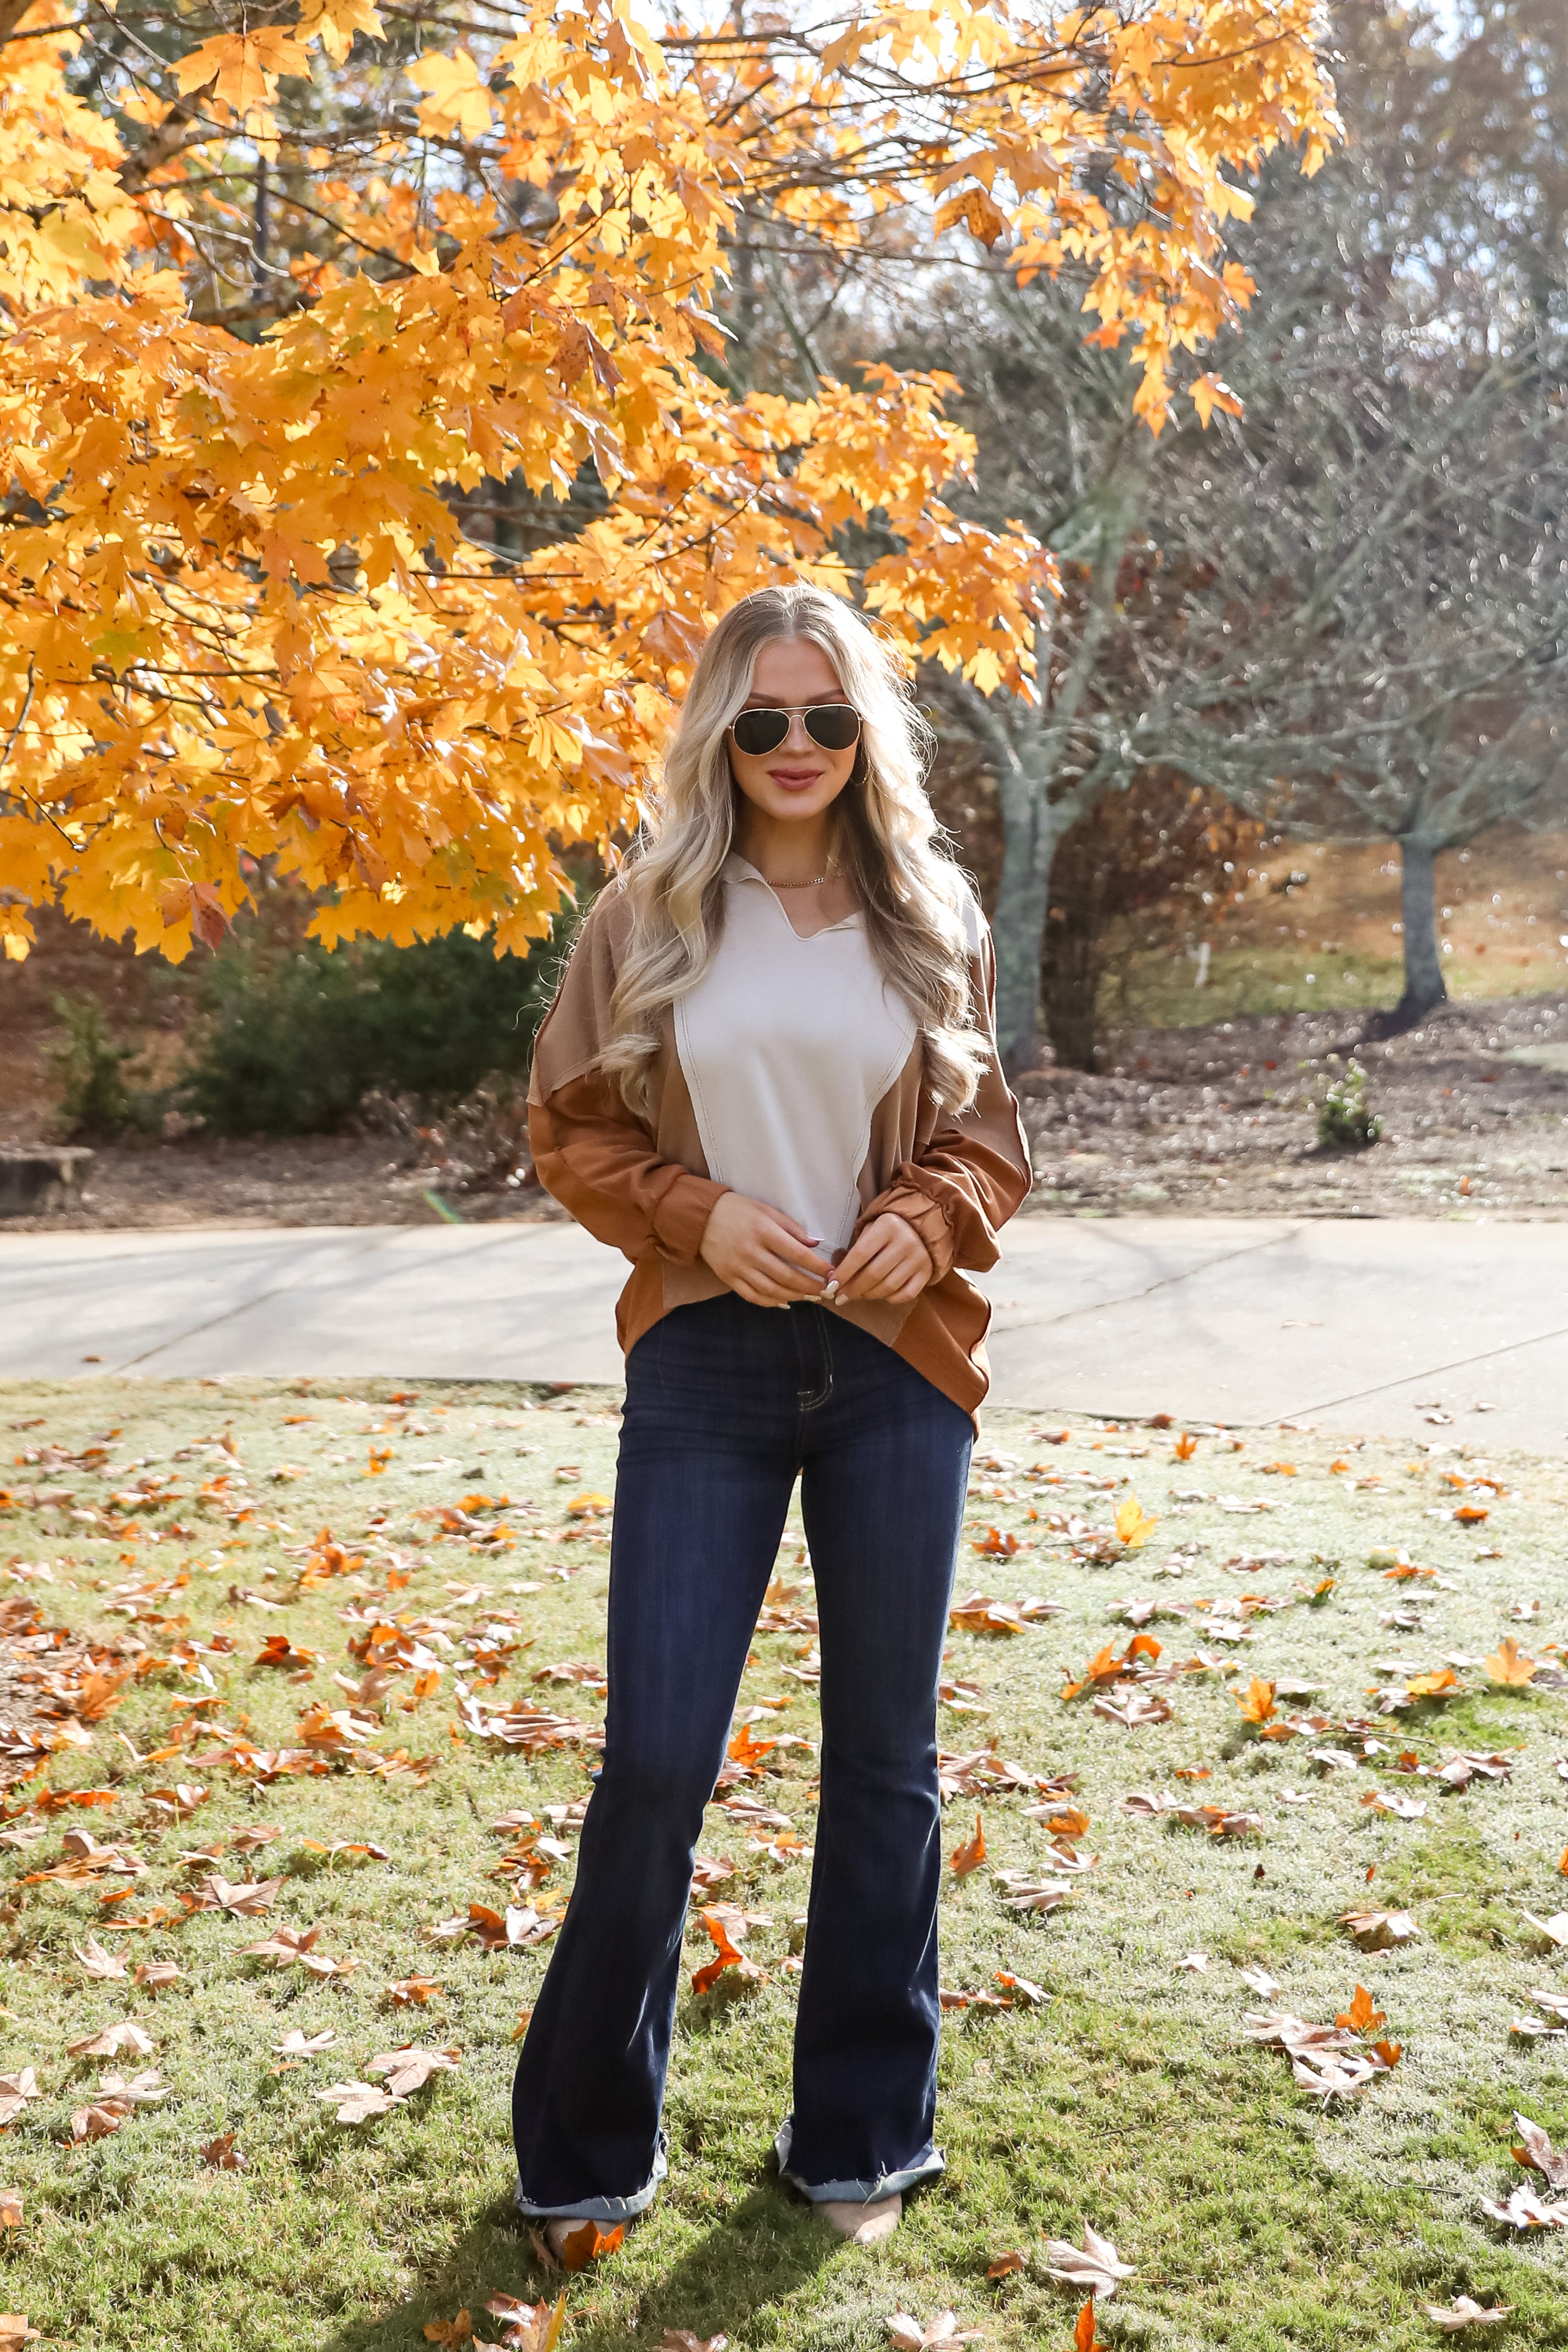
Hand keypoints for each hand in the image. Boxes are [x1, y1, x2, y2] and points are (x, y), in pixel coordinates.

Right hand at [699, 1191, 833, 1307]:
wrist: (702, 1218)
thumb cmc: (739, 1210)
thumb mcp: (767, 1210)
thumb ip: (791, 1227)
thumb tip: (815, 1244)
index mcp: (763, 1231)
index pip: (797, 1253)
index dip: (817, 1266)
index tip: (831, 1273)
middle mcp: (751, 1251)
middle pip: (786, 1275)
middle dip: (810, 1285)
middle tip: (825, 1290)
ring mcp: (738, 1267)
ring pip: (771, 1289)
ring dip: (794, 1296)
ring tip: (809, 1296)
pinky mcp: (728, 1278)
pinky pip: (752, 1296)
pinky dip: (771, 1302)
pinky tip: (785, 1301)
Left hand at [830, 1212, 933, 1304]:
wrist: (924, 1224)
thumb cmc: (889, 1227)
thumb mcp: (872, 1227)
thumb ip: (857, 1249)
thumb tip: (837, 1278)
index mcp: (888, 1227)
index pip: (861, 1254)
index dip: (844, 1272)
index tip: (831, 1285)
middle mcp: (906, 1242)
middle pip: (874, 1273)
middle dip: (853, 1288)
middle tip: (840, 1296)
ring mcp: (918, 1259)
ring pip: (889, 1286)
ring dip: (869, 1294)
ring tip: (858, 1294)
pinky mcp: (927, 1272)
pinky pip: (907, 1294)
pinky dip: (890, 1298)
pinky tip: (880, 1294)